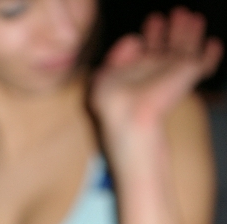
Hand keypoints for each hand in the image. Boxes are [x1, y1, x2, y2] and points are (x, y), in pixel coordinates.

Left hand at [90, 7, 222, 141]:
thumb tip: (136, 40)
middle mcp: (155, 73)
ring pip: (185, 49)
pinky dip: (210, 54)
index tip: (146, 31)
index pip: (146, 51)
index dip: (149, 38)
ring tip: (192, 18)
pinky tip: (213, 45)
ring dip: (190, 33)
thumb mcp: (103, 76)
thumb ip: (116, 56)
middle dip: (172, 31)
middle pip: (167, 48)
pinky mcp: (189, 74)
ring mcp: (173, 74)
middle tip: (176, 15)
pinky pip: (204, 63)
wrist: (132, 116)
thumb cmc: (112, 102)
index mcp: (135, 74)